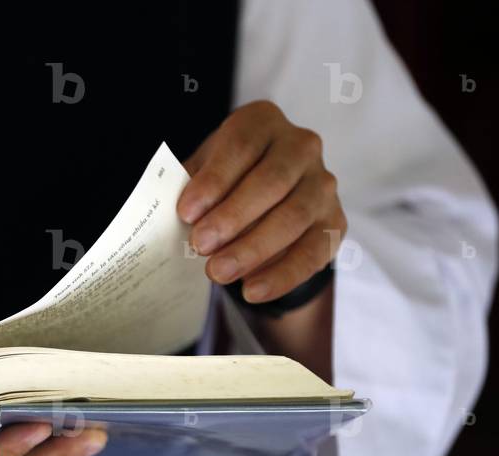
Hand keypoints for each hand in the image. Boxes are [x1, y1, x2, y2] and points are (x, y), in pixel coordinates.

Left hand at [178, 100, 346, 302]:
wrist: (267, 198)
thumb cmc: (225, 178)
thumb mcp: (202, 170)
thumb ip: (188, 185)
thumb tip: (164, 217)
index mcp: (262, 122)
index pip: (240, 146)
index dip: (213, 180)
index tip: (185, 213)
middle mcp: (301, 146)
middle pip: (272, 182)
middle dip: (233, 217)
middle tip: (200, 246)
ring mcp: (323, 184)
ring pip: (294, 217)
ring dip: (253, 249)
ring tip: (218, 272)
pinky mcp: (334, 222)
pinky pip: (313, 252)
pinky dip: (282, 275)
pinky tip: (252, 291)